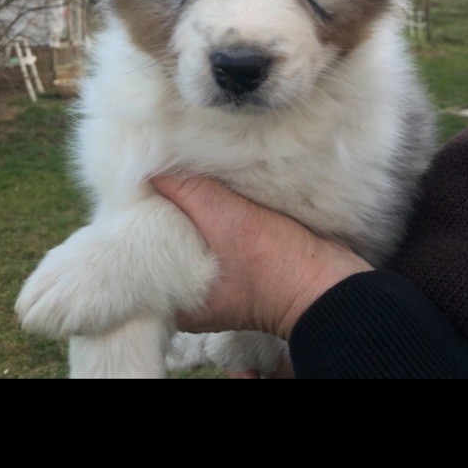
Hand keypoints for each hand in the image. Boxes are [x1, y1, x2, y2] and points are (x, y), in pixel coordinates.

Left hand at [152, 174, 372, 341]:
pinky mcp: (243, 267)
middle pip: (168, 244)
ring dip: (194, 210)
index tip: (139, 190)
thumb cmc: (273, 263)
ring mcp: (221, 283)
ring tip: (184, 176)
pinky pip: (219, 235)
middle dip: (168, 212)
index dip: (139, 223)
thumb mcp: (222, 217)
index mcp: (180, 302)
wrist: (328, 280)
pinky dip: (216, 214)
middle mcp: (195, 297)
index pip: (143, 257)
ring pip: (195, 237)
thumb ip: (186, 190)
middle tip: (159, 174)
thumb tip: (152, 165)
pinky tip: (213, 189)